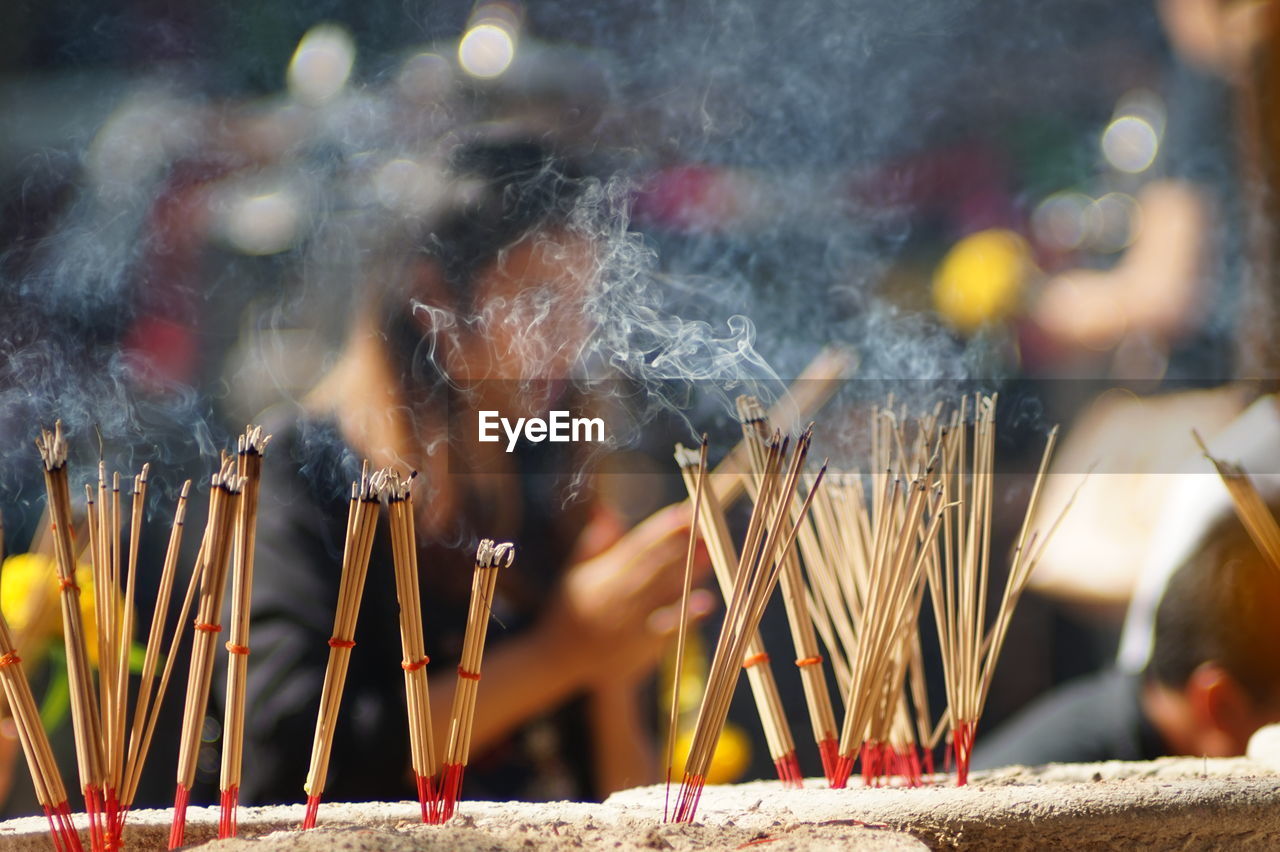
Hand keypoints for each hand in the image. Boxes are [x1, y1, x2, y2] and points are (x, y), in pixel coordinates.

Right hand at [543, 502, 712, 688]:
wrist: (556, 661)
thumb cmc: (568, 613)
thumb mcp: (575, 575)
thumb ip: (594, 543)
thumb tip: (607, 510)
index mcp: (600, 575)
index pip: (636, 546)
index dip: (661, 529)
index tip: (684, 514)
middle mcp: (614, 596)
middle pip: (653, 565)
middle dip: (680, 545)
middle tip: (706, 528)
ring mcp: (626, 622)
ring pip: (661, 591)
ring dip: (688, 572)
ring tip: (710, 553)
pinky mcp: (637, 648)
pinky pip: (664, 629)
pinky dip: (684, 615)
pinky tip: (705, 601)